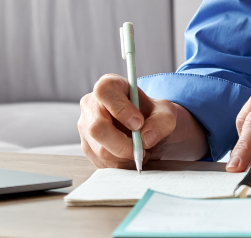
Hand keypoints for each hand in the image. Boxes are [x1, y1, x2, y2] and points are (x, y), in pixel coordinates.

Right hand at [78, 74, 207, 167]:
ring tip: (140, 150)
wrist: (147, 129)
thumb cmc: (152, 115)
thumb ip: (161, 122)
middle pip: (97, 127)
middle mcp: (91, 104)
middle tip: (142, 149)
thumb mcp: (165, 113)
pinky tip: (130, 156)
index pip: (105, 92)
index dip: (121, 109)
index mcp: (109, 86)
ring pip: (100, 149)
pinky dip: (121, 164)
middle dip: (123, 144)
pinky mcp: (87, 147)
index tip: (139, 123)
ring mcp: (85, 127)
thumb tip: (146, 138)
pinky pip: (102, 162)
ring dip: (125, 157)